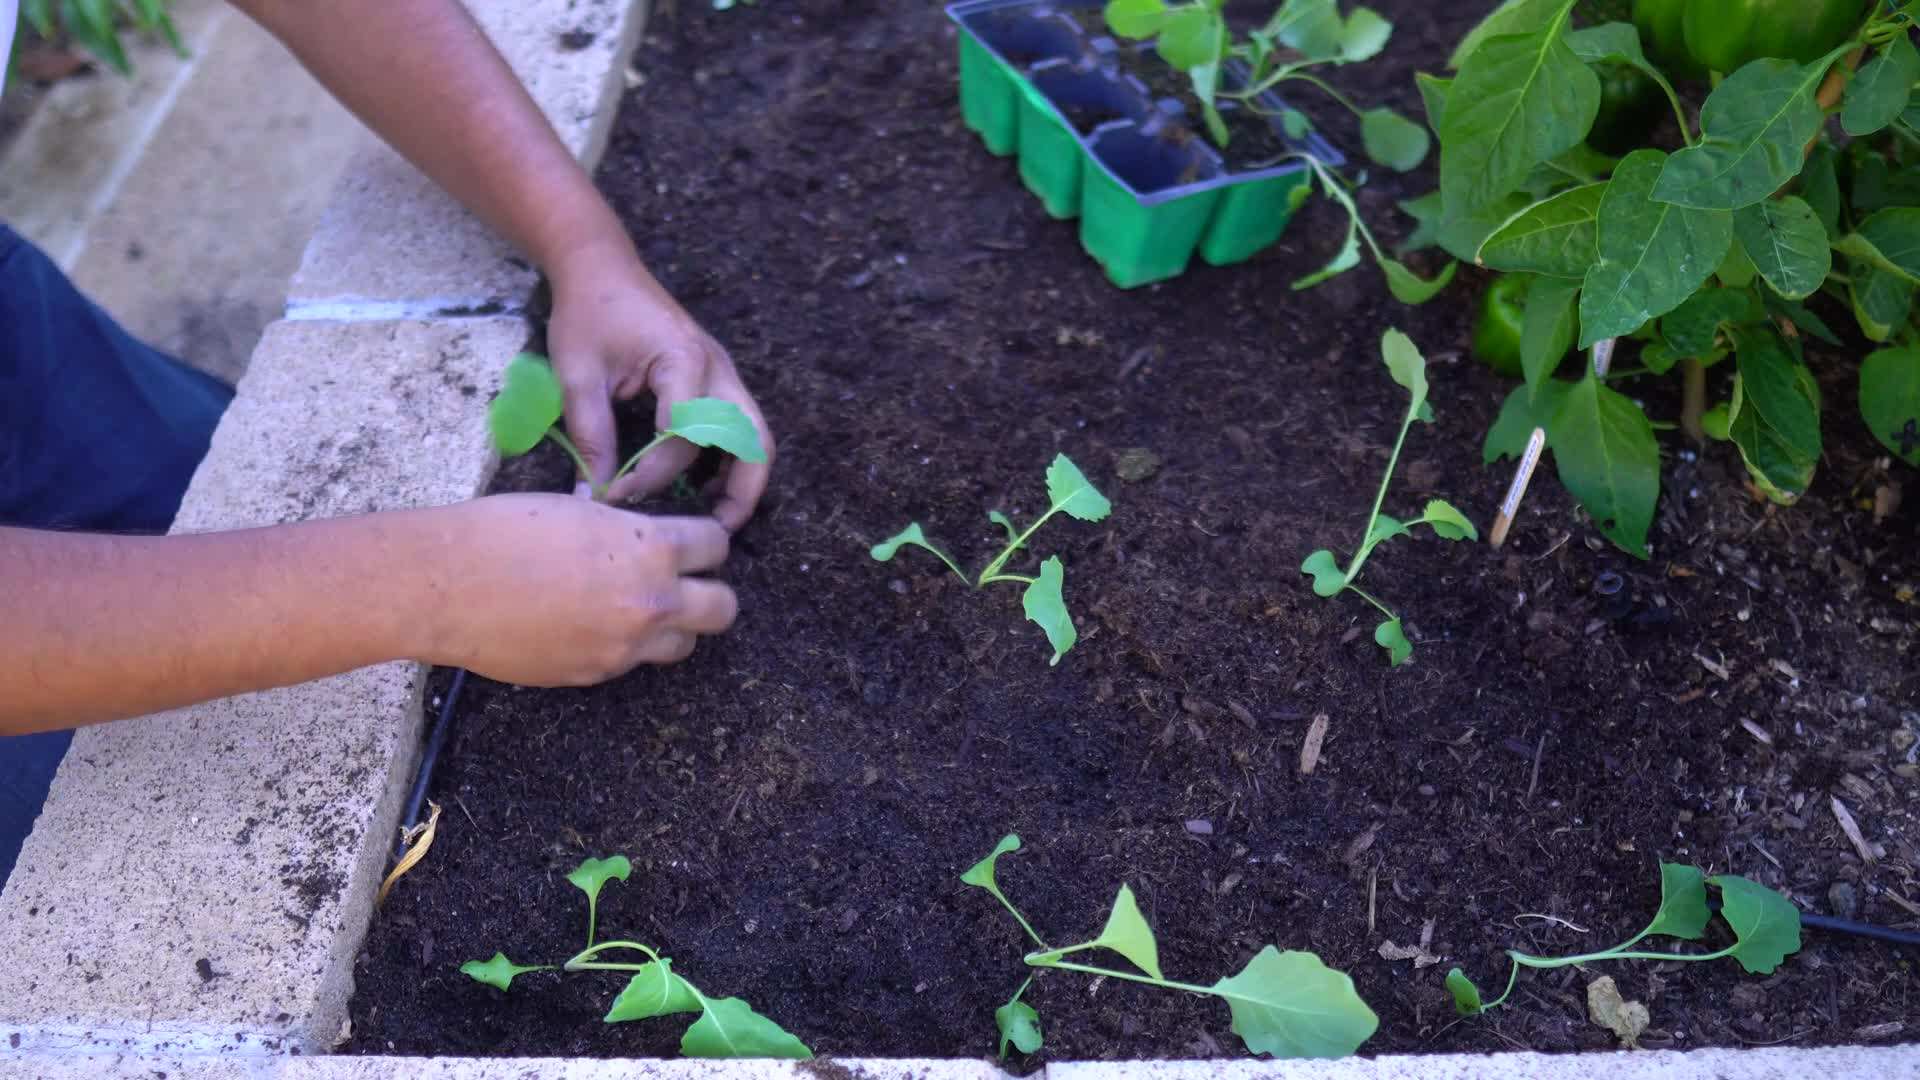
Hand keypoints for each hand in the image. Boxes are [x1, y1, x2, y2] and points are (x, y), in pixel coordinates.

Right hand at [422, 494, 736, 684]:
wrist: (447, 585)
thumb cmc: (504, 532)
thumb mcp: (580, 511)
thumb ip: (626, 531)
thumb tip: (643, 540)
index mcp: (649, 548)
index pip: (717, 545)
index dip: (705, 542)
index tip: (691, 543)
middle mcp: (649, 601)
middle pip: (723, 608)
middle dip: (710, 593)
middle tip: (684, 583)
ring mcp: (625, 645)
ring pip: (684, 645)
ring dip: (672, 628)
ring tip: (637, 610)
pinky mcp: (595, 674)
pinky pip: (632, 663)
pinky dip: (623, 647)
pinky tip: (591, 627)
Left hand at [546, 242, 772, 530]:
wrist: (600, 268)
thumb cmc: (587, 314)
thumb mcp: (578, 376)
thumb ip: (590, 438)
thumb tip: (592, 498)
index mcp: (685, 361)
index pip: (683, 437)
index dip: (650, 476)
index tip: (613, 495)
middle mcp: (718, 368)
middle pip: (754, 440)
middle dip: (740, 491)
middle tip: (712, 531)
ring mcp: (724, 372)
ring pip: (756, 436)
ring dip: (744, 478)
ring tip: (714, 516)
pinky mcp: (717, 379)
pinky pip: (740, 426)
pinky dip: (732, 460)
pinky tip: (704, 486)